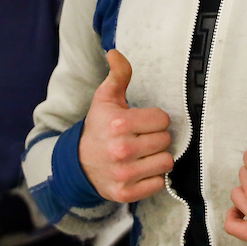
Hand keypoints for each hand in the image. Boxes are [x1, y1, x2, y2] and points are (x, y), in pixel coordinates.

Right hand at [79, 49, 173, 202]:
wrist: (79, 163)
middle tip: (141, 139)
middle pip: (166, 140)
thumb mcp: (105, 99)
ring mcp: (124, 173)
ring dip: (157, 158)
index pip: (162, 119)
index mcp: (119, 123)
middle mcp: (121, 150)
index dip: (154, 120)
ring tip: (142, 154)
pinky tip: (139, 170)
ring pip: (166, 162)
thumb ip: (118, 75)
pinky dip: (152, 177)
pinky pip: (159, 183)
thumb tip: (114, 52)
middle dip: (156, 138)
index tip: (141, 123)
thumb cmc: (99, 127)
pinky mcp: (126, 193)